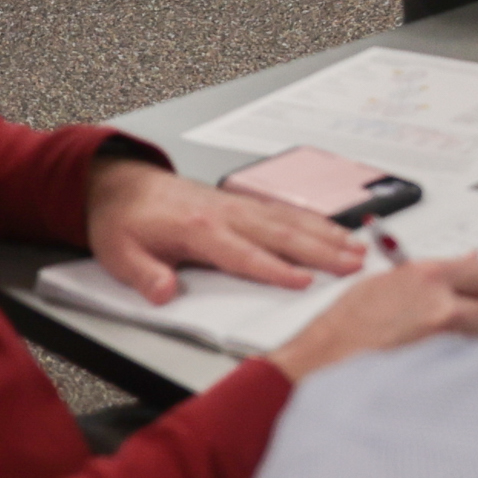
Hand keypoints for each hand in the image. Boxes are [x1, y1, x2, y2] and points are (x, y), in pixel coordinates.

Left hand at [85, 157, 362, 305]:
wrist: (122, 184)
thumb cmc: (124, 221)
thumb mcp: (119, 254)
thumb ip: (145, 275)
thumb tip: (164, 293)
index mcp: (197, 229)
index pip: (243, 254)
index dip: (274, 269)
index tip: (304, 281)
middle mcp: (225, 214)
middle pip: (280, 234)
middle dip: (320, 250)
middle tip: (354, 264)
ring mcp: (237, 206)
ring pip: (289, 221)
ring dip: (326, 235)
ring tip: (357, 249)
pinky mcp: (243, 204)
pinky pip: (285, 212)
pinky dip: (314, 222)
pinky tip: (335, 232)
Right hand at [275, 254, 477, 380]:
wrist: (321, 362)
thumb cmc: (344, 326)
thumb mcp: (386, 284)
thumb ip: (431, 277)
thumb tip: (470, 262)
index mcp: (428, 277)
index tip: (471, 295)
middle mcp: (442, 307)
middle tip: (458, 325)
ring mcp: (443, 343)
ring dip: (470, 346)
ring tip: (438, 349)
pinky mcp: (441, 373)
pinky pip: (468, 368)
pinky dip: (458, 367)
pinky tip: (433, 367)